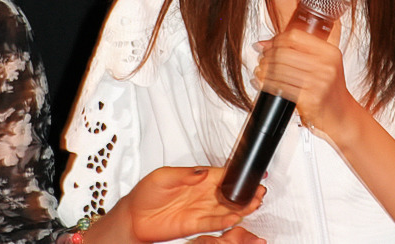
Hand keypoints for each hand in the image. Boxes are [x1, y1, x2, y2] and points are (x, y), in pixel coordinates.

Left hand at [88, 166, 264, 242]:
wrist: (134, 216)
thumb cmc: (146, 193)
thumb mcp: (163, 176)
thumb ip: (184, 174)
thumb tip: (201, 171)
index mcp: (197, 178)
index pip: (223, 175)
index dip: (238, 175)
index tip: (251, 173)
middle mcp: (203, 193)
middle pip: (230, 192)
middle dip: (246, 192)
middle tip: (259, 191)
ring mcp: (201, 209)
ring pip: (226, 208)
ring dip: (241, 206)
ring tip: (254, 203)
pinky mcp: (196, 224)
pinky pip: (215, 222)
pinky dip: (226, 220)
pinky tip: (236, 217)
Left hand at [254, 27, 357, 136]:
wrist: (342, 116)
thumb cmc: (329, 90)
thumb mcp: (322, 65)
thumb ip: (298, 51)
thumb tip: (264, 43)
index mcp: (330, 52)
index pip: (295, 36)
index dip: (277, 39)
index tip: (269, 46)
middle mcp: (327, 65)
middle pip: (284, 52)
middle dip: (267, 56)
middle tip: (261, 59)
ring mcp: (320, 82)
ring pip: (280, 70)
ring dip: (264, 70)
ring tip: (260, 71)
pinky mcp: (311, 98)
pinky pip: (281, 87)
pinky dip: (267, 85)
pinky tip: (262, 83)